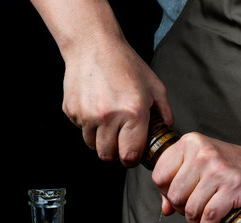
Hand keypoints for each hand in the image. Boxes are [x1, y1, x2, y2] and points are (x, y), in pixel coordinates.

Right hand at [61, 39, 171, 166]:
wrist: (93, 45)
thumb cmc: (126, 64)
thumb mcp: (154, 86)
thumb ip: (164, 111)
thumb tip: (168, 129)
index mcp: (133, 113)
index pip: (130, 156)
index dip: (132, 160)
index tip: (134, 155)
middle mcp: (108, 117)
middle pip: (109, 156)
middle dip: (116, 153)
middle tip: (122, 142)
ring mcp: (87, 114)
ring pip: (93, 146)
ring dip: (102, 141)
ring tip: (110, 125)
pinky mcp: (71, 110)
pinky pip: (81, 130)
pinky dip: (88, 127)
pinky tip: (97, 110)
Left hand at [151, 133, 240, 222]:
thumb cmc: (234, 167)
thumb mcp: (203, 164)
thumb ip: (180, 182)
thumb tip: (164, 209)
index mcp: (191, 142)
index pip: (159, 175)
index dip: (165, 193)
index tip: (180, 197)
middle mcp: (203, 153)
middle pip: (174, 195)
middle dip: (181, 210)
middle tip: (195, 210)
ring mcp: (218, 170)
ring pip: (191, 208)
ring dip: (195, 221)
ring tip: (204, 219)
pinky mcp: (233, 188)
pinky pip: (209, 215)